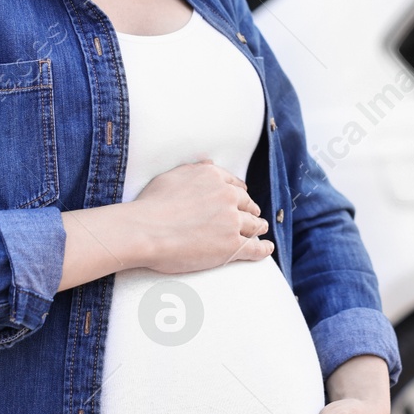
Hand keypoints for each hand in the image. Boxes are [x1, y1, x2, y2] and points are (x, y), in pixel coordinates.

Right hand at [134, 159, 272, 272]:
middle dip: (251, 210)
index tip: (243, 198)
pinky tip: (267, 249)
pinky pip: (255, 247)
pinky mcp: (232, 246)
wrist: (145, 230)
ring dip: (259, 227)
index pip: (235, 185)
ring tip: (262, 230)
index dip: (241, 193)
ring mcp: (232, 221)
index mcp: (213, 178)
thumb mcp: (173, 176)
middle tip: (253, 216)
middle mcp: (227, 196)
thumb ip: (195, 170)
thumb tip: (210, 165)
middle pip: (247, 204)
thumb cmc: (151, 204)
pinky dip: (263, 249)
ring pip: (254, 224)